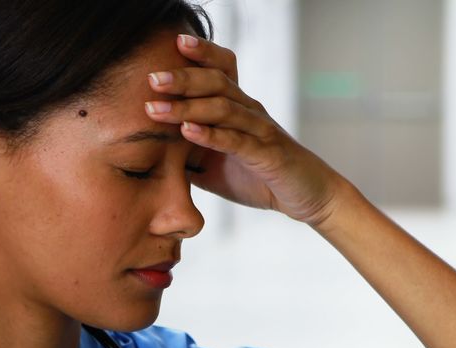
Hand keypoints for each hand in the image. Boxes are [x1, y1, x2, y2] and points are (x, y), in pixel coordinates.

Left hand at [145, 34, 346, 226]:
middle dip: (182, 78)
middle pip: (217, 82)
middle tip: (152, 78)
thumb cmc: (259, 177)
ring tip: (155, 108)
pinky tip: (187, 131)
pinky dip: (210, 135)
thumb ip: (186, 152)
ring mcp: (261, 131)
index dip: (202, 52)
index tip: (173, 43)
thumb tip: (149, 151)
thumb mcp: (215, 163)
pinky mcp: (267, 154)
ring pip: (223, 109)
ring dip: (187, 107)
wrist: (306, 197)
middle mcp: (251, 111)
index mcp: (239, 107)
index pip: (222, 69)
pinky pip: (236, 141)